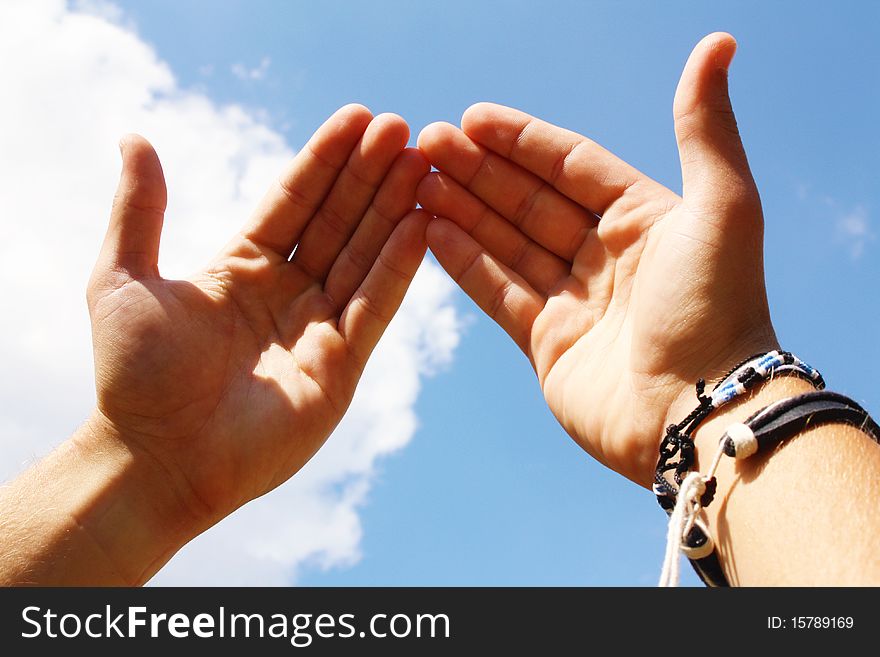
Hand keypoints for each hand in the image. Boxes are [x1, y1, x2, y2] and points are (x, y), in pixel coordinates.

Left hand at [87, 105, 428, 530]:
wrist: (157, 459)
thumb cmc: (133, 376)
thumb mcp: (123, 277)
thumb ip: (139, 210)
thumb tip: (135, 137)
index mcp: (241, 268)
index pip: (293, 200)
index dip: (325, 159)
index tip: (359, 117)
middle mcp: (286, 293)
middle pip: (337, 221)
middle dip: (369, 175)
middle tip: (403, 128)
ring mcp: (317, 329)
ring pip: (363, 256)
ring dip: (392, 210)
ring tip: (421, 163)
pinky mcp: (341, 367)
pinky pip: (374, 308)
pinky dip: (398, 268)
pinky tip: (420, 225)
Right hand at [416, 33, 777, 486]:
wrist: (699, 414)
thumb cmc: (717, 310)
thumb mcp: (721, 208)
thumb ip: (704, 128)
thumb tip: (718, 43)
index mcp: (644, 219)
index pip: (571, 165)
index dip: (522, 139)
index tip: (473, 115)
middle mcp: (606, 257)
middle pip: (529, 200)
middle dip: (479, 169)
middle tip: (427, 141)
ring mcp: (574, 301)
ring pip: (506, 242)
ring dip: (462, 208)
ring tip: (417, 178)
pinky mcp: (547, 344)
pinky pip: (498, 292)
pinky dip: (464, 262)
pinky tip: (429, 230)